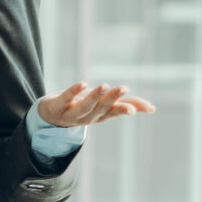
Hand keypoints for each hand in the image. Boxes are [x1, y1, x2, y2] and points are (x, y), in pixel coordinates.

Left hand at [36, 83, 155, 128]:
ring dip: (94, 97)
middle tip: (122, 88)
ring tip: (104, 86)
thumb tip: (152, 108)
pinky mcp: (57, 106)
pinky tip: (83, 84)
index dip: (123, 110)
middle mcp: (87, 117)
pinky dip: (74, 92)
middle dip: (111, 99)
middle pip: (100, 109)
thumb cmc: (82, 108)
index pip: (113, 112)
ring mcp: (71, 114)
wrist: (49, 115)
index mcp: (99, 116)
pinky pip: (66, 99)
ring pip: (85, 107)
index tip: (133, 109)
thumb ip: (126, 105)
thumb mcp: (103, 107)